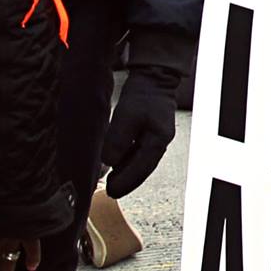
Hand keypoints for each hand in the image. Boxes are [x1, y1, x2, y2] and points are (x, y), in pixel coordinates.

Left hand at [100, 65, 179, 197]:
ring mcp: (157, 139)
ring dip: (127, 174)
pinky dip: (129, 163)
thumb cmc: (142, 95)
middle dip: (127, 182)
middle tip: (110, 192)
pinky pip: (140, 154)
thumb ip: (118, 139)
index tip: (112, 191)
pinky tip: (118, 166)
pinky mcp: (150, 134)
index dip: (126, 181)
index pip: (141, 168)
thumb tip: (110, 162)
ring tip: (111, 183)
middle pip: (143, 169)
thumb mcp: (126, 115)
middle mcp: (160, 143)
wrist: (154, 77)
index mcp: (158, 140)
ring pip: (141, 163)